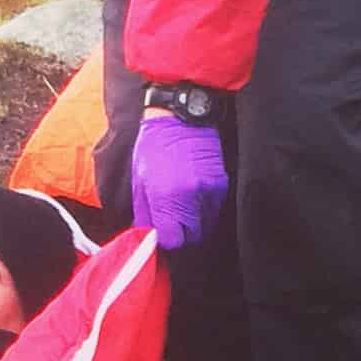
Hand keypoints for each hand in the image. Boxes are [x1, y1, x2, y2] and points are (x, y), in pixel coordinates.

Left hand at [131, 113, 228, 248]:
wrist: (179, 120)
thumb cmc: (153, 148)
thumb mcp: (139, 182)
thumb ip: (145, 214)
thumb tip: (149, 237)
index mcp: (165, 198)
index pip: (174, 241)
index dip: (168, 240)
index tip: (164, 233)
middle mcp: (190, 197)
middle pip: (193, 237)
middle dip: (183, 234)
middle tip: (174, 223)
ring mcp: (208, 191)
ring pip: (207, 225)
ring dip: (196, 223)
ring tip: (184, 206)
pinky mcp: (221, 184)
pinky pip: (215, 209)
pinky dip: (206, 209)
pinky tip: (194, 195)